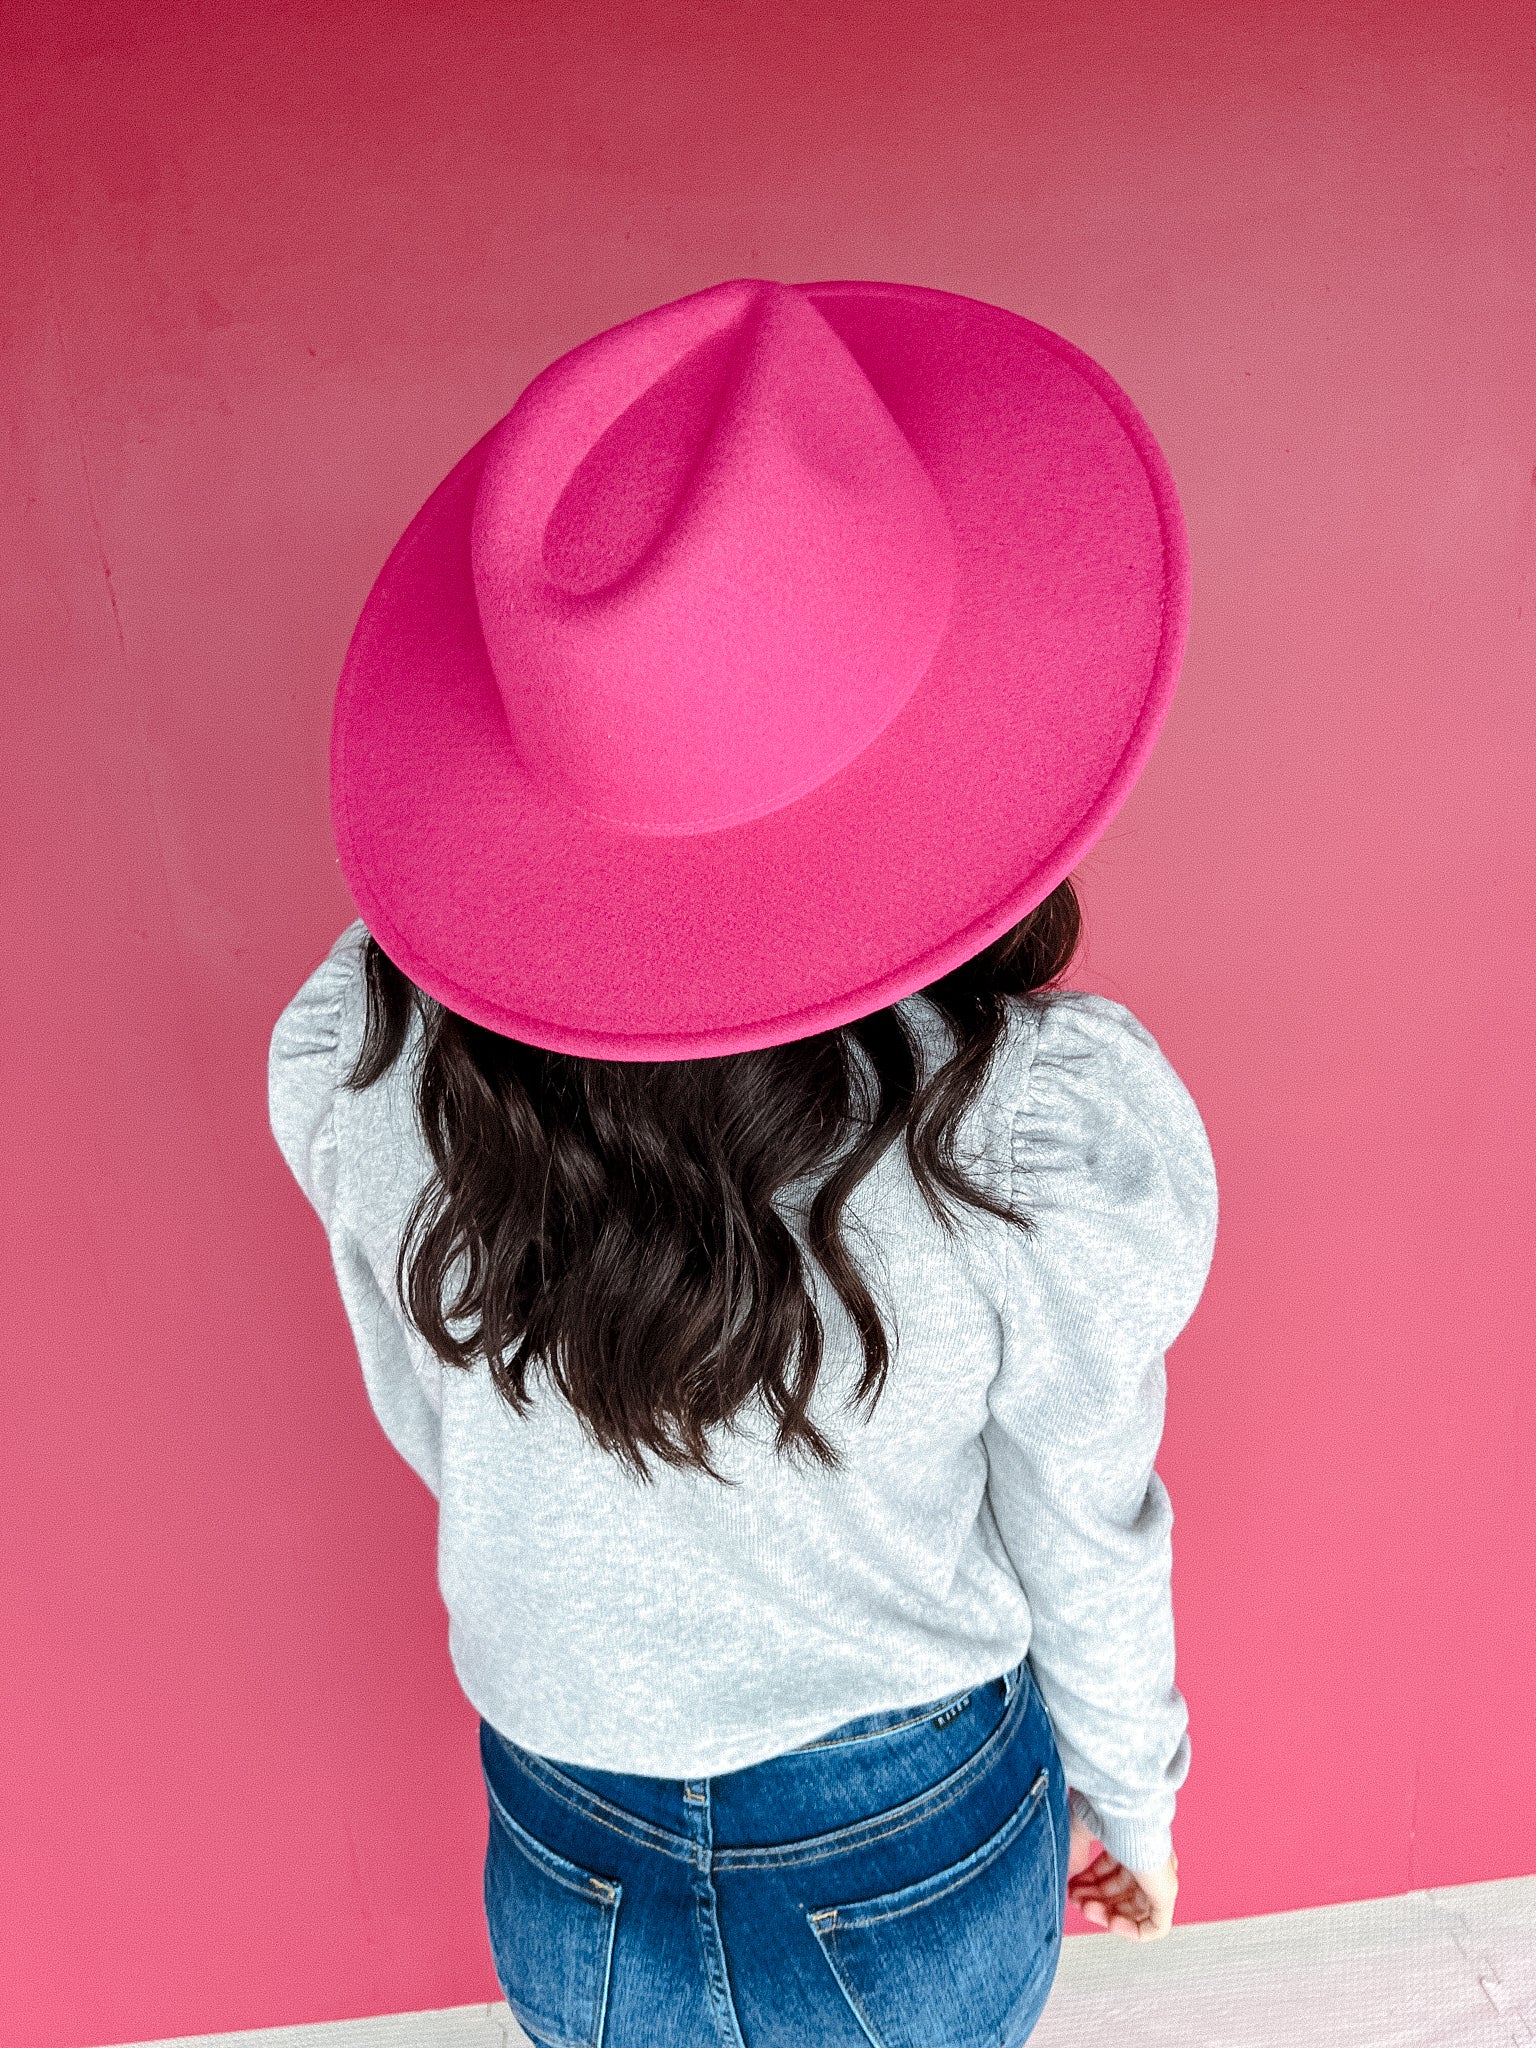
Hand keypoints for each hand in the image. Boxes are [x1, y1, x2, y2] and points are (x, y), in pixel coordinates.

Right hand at [1066, 1811, 1177, 1939]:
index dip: (1088, 1884)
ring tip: (1086, 1909)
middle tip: (1074, 1900)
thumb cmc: (1105, 1805)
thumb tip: (1069, 1879)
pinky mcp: (1167, 1892)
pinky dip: (1131, 1931)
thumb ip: (1075, 1854)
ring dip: (1106, 1914)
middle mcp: (1148, 1859)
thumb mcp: (1081, 1830)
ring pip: (1135, 1911)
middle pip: (1120, 1892)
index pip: (1111, 1872)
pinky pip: (1155, 1926)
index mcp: (1130, 1840)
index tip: (1070, 1888)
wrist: (1123, 1803)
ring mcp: (1159, 1876)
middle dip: (1094, 1899)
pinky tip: (1110, 1922)